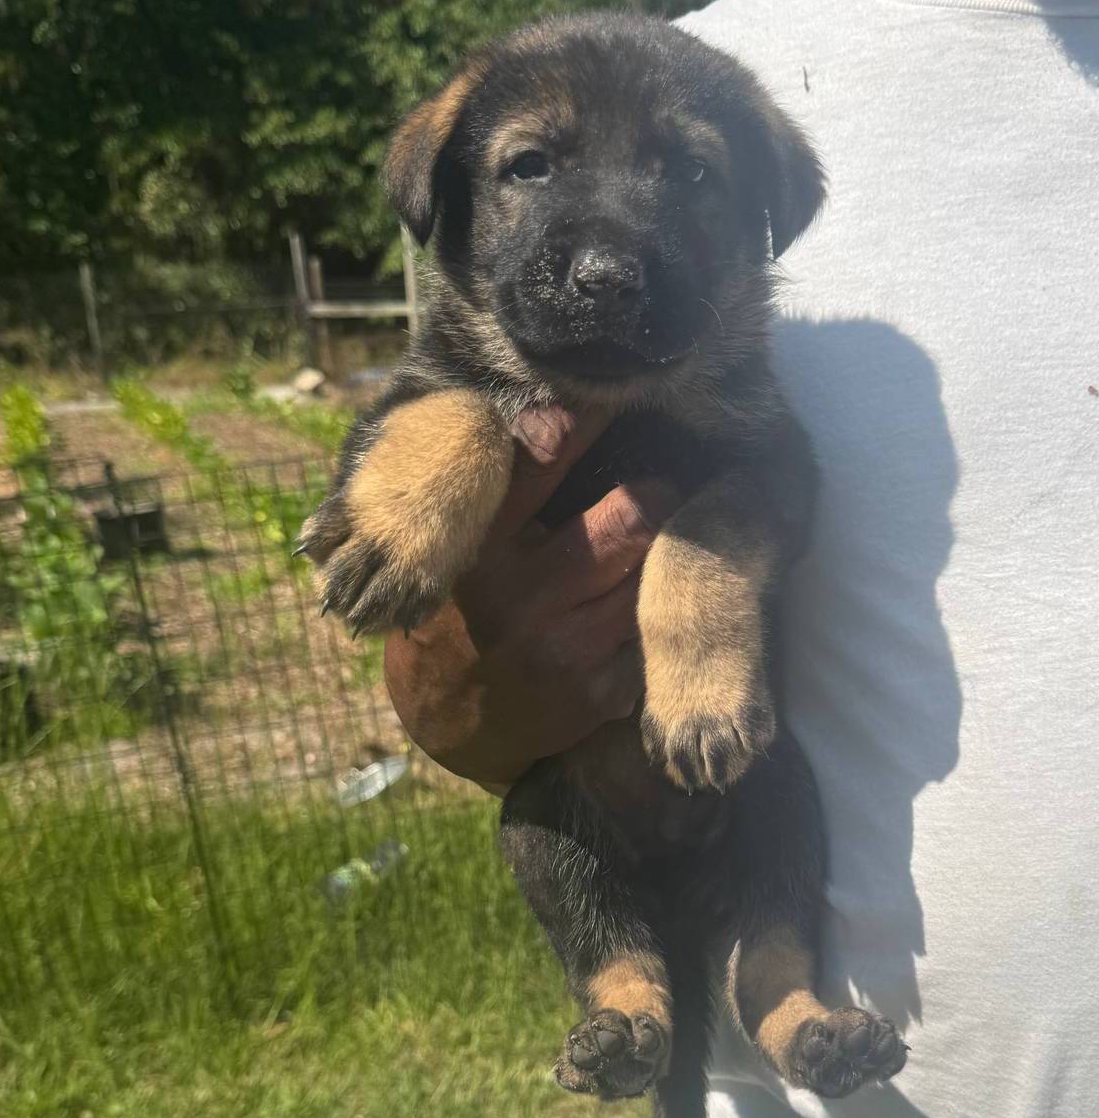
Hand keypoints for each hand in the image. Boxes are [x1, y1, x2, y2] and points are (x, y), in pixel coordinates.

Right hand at [383, 406, 679, 794]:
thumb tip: (547, 420)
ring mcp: (565, 650)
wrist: (442, 722)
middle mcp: (522, 599)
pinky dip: (653, 614)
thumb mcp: (452, 555)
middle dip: (659, 494)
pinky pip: (650, 635)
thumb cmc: (451, 616)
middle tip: (670, 484)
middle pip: (627, 522)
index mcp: (479, 553)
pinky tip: (652, 604)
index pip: (539, 467)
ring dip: (667, 553)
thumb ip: (492, 503)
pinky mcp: (597, 693)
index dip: (586, 423)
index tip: (615, 395)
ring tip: (674, 534)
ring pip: (650, 578)